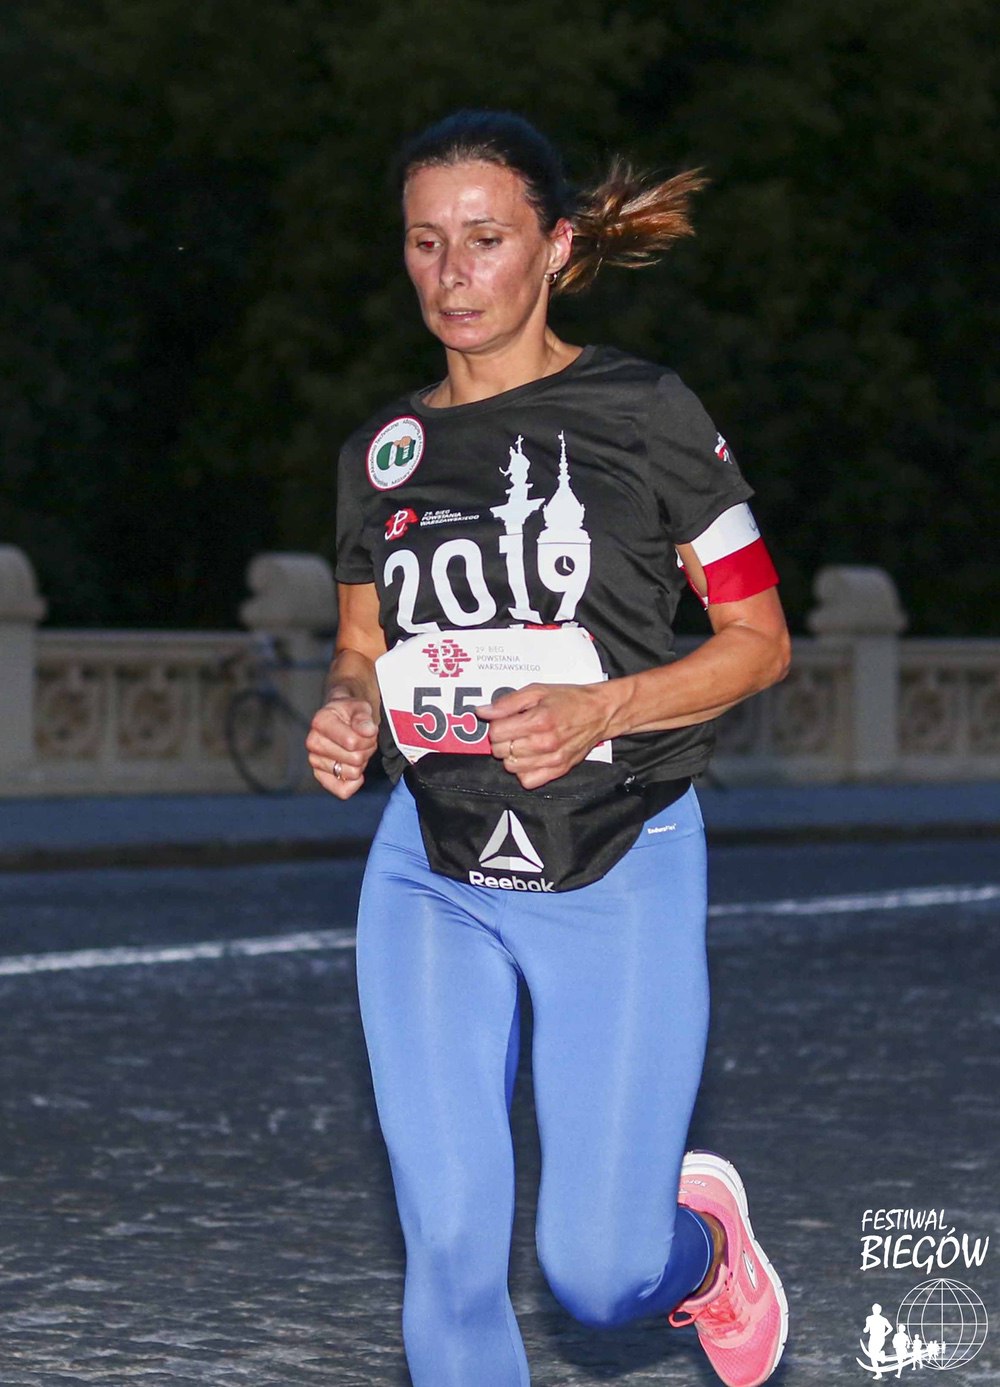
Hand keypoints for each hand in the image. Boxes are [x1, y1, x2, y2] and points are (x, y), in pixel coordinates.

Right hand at [306, 697, 378, 799]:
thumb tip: (367, 731)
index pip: (352, 742)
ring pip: (352, 773)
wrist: (340, 719)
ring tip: (357, 750)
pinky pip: (342, 791)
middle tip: (363, 741)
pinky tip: (355, 770)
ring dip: (362, 763)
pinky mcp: (320, 776)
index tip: (366, 731)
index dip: (367, 738)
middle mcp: (313, 742)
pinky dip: (354, 783)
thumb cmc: (350, 714)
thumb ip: (363, 717)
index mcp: (321, 722)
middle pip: (355, 759)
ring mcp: (315, 761)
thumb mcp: (359, 707)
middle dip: (366, 750)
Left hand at [476, 683, 610, 789]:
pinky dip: (523, 771)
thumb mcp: (537, 691)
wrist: (600, 712)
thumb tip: (483, 711)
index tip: (502, 721)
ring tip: (522, 742)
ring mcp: (552, 759)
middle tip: (512, 730)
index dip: (495, 725)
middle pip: (501, 751)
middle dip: (501, 740)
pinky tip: (529, 757)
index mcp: (538, 720)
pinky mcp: (558, 770)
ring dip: (511, 755)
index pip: (496, 733)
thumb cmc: (570, 700)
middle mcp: (545, 742)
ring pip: (511, 767)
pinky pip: (527, 780)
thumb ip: (507, 703)